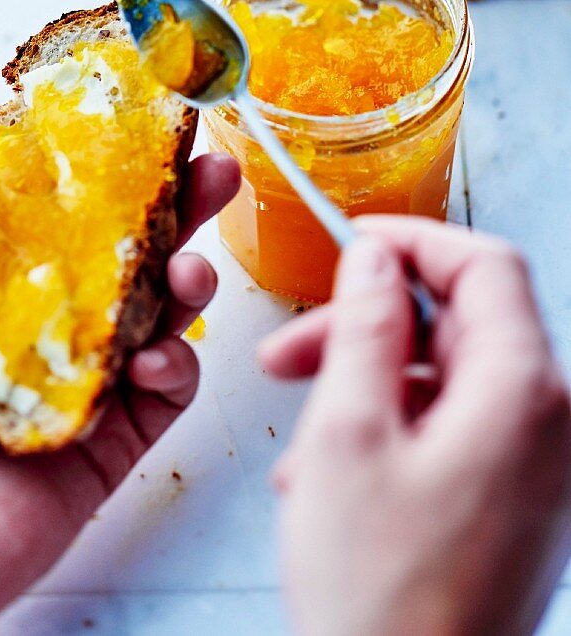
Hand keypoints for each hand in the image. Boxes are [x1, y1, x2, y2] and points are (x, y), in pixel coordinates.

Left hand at [0, 152, 238, 635]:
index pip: (67, 222)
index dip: (108, 180)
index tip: (143, 136)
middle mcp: (48, 332)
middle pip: (128, 259)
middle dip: (176, 213)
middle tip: (214, 172)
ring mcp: (87, 384)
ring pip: (159, 317)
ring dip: (186, 283)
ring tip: (189, 271)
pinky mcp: (116, 437)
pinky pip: (167, 389)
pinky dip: (174, 364)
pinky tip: (155, 356)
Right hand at [260, 217, 570, 635]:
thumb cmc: (379, 591)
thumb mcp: (347, 434)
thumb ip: (362, 327)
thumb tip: (373, 256)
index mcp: (524, 391)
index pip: (483, 264)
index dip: (412, 242)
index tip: (350, 244)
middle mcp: (550, 424)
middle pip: (460, 325)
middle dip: (367, 328)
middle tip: (289, 352)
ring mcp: (539, 470)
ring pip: (447, 382)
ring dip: (366, 389)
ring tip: (298, 439)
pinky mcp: (516, 506)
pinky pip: (454, 434)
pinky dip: (390, 434)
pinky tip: (328, 479)